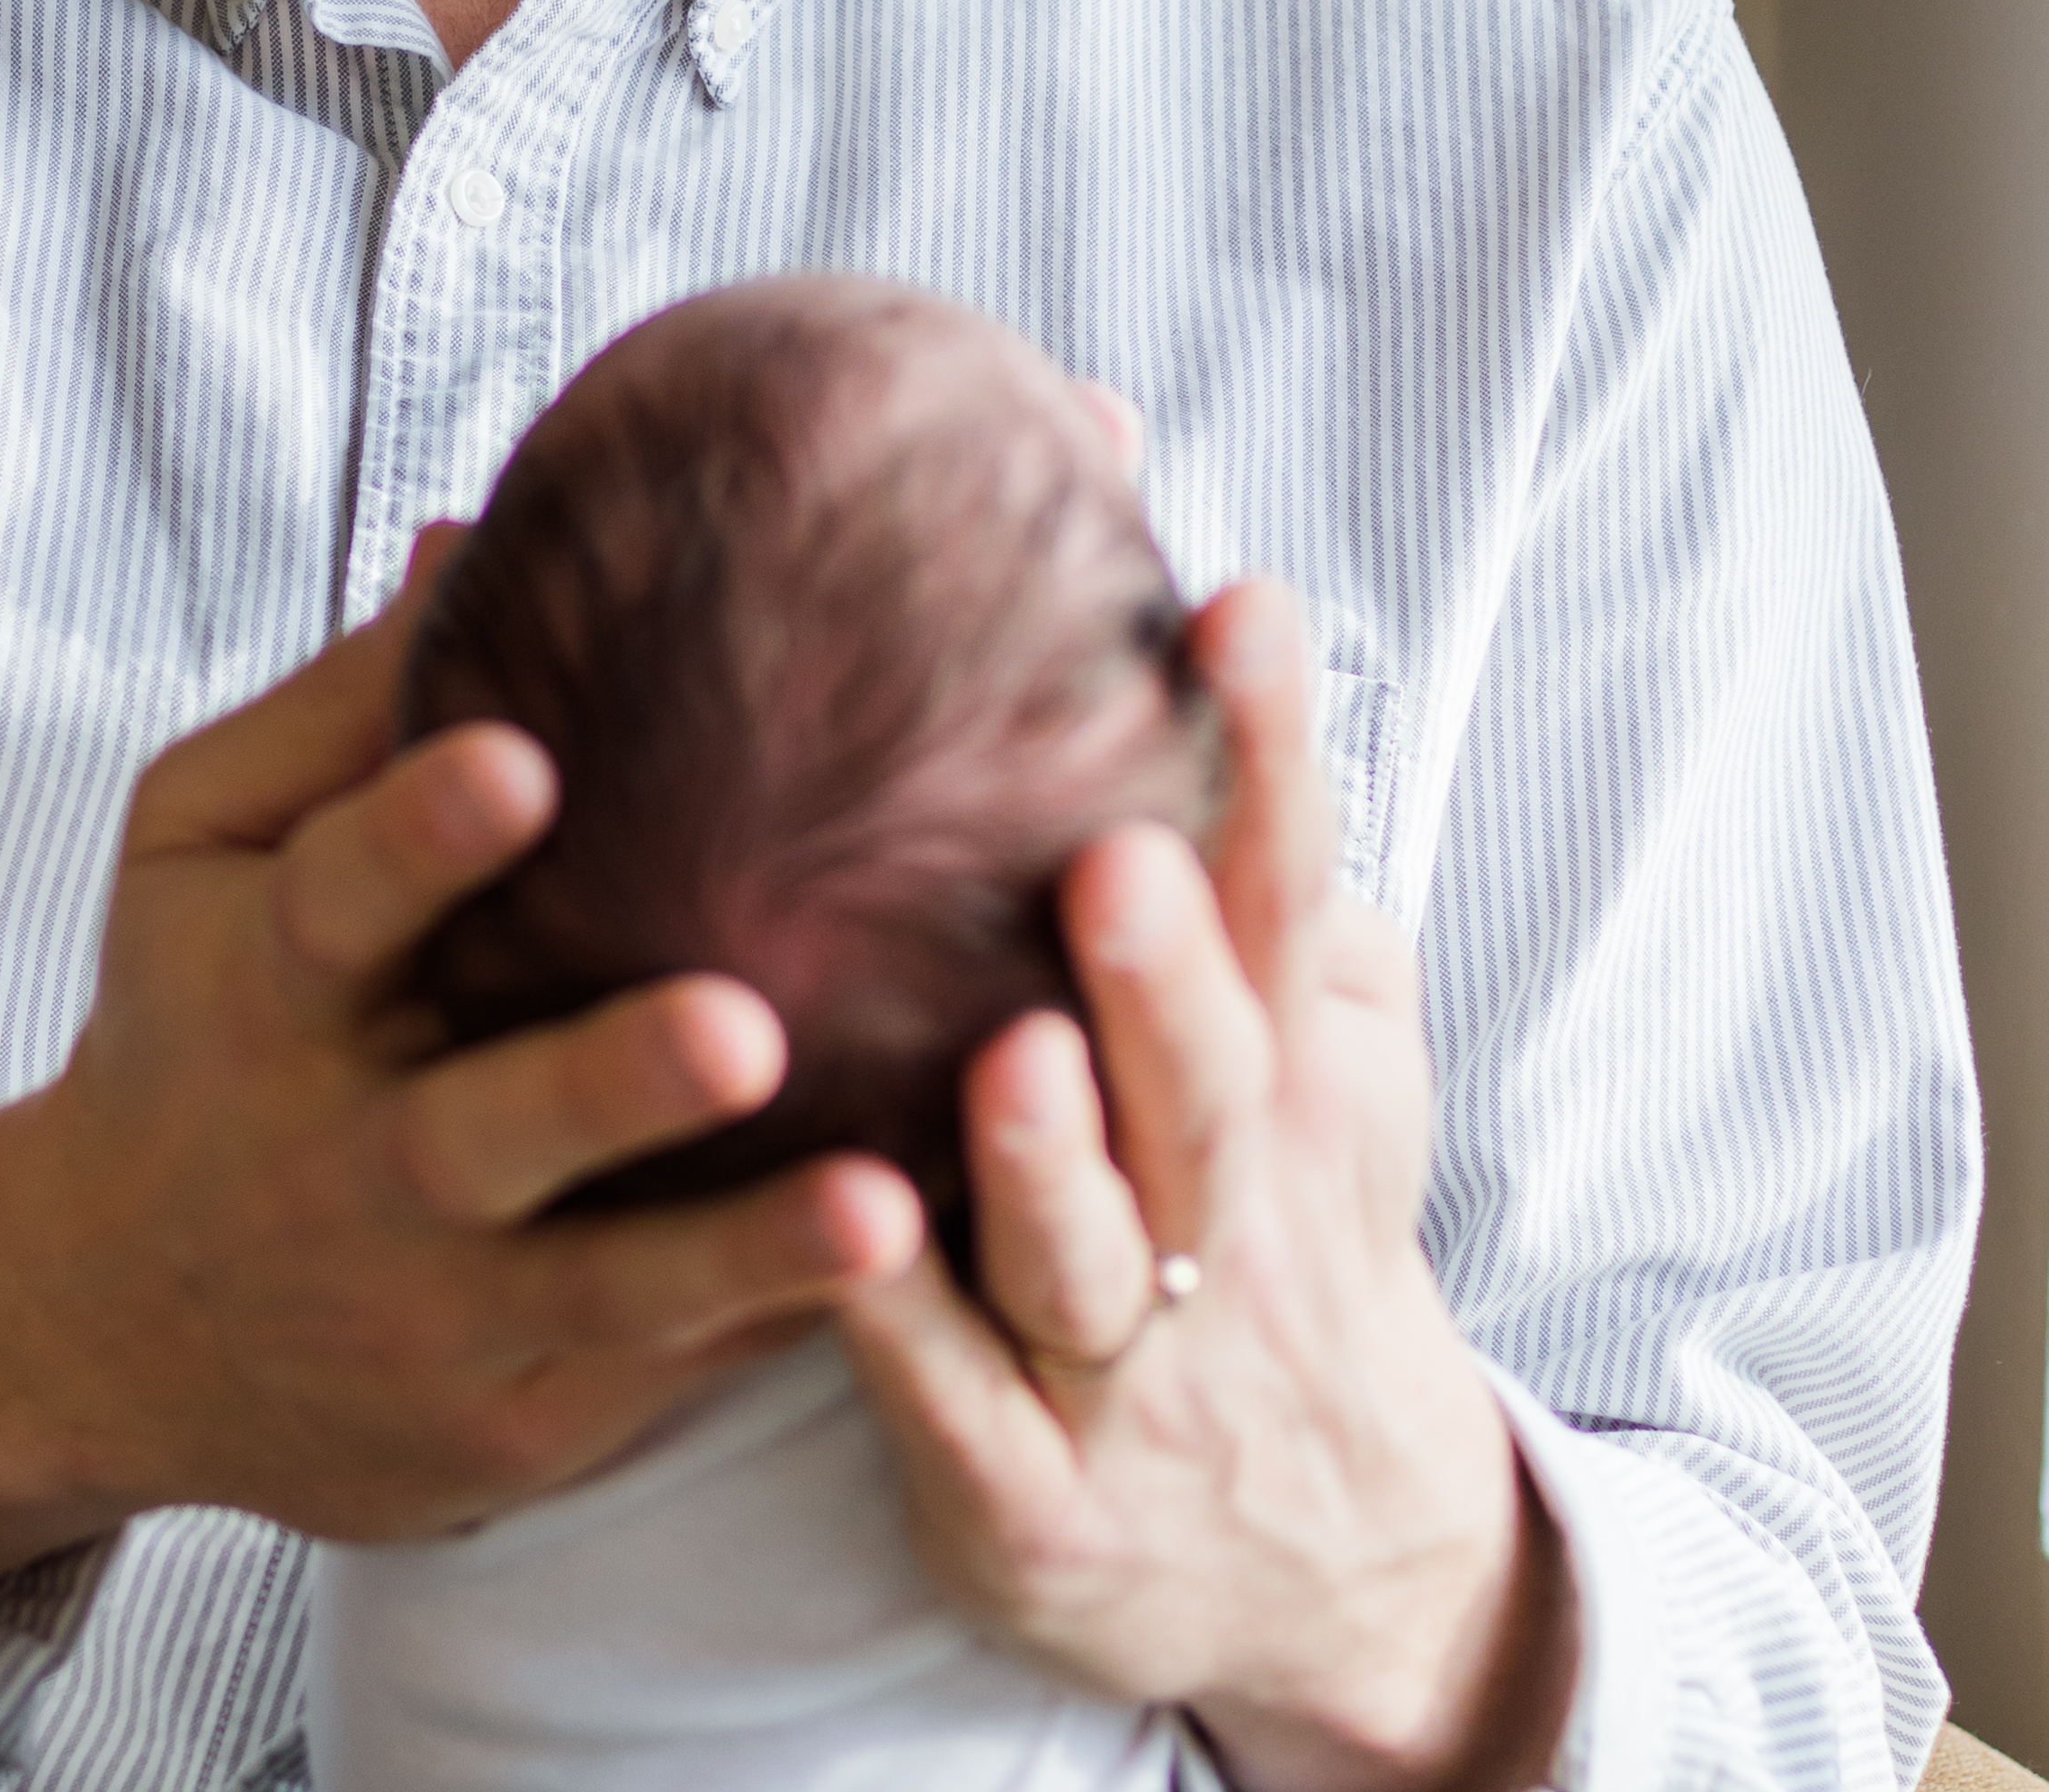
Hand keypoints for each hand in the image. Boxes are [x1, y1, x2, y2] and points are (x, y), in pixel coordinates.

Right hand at [0, 541, 920, 1613]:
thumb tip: (476, 537)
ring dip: (743, 1247)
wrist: (104, 1321)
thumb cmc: (193, 1020)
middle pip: (485, 1125)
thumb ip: (335, 707)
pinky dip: (776, 1327)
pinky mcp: (515, 1420)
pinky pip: (663, 1370)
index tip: (521, 756)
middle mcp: (350, 1156)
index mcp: (272, 986)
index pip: (338, 896)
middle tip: (738, 1026)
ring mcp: (435, 1306)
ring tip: (878, 1203)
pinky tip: (915, 1269)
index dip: (418, 830)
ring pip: (606, 1285)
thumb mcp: (196, 846)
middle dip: (609, 1080)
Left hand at [840, 579, 1577, 1791]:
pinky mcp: (1033, 1498)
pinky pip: (956, 1409)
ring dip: (1047, 1164)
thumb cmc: (1278, 1235)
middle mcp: (1226, 1221)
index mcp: (1291, 1089)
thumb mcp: (1327, 1066)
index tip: (1239, 606)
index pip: (1289, 903)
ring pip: (1084, 1259)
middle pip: (1208, 1090)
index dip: (1273, 765)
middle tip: (1119, 850)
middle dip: (1168, 976)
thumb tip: (1210, 615)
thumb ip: (1274, 883)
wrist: (1336, 1566)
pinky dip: (902, 1336)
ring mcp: (1128, 1370)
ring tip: (1008, 1060)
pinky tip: (835, 1248)